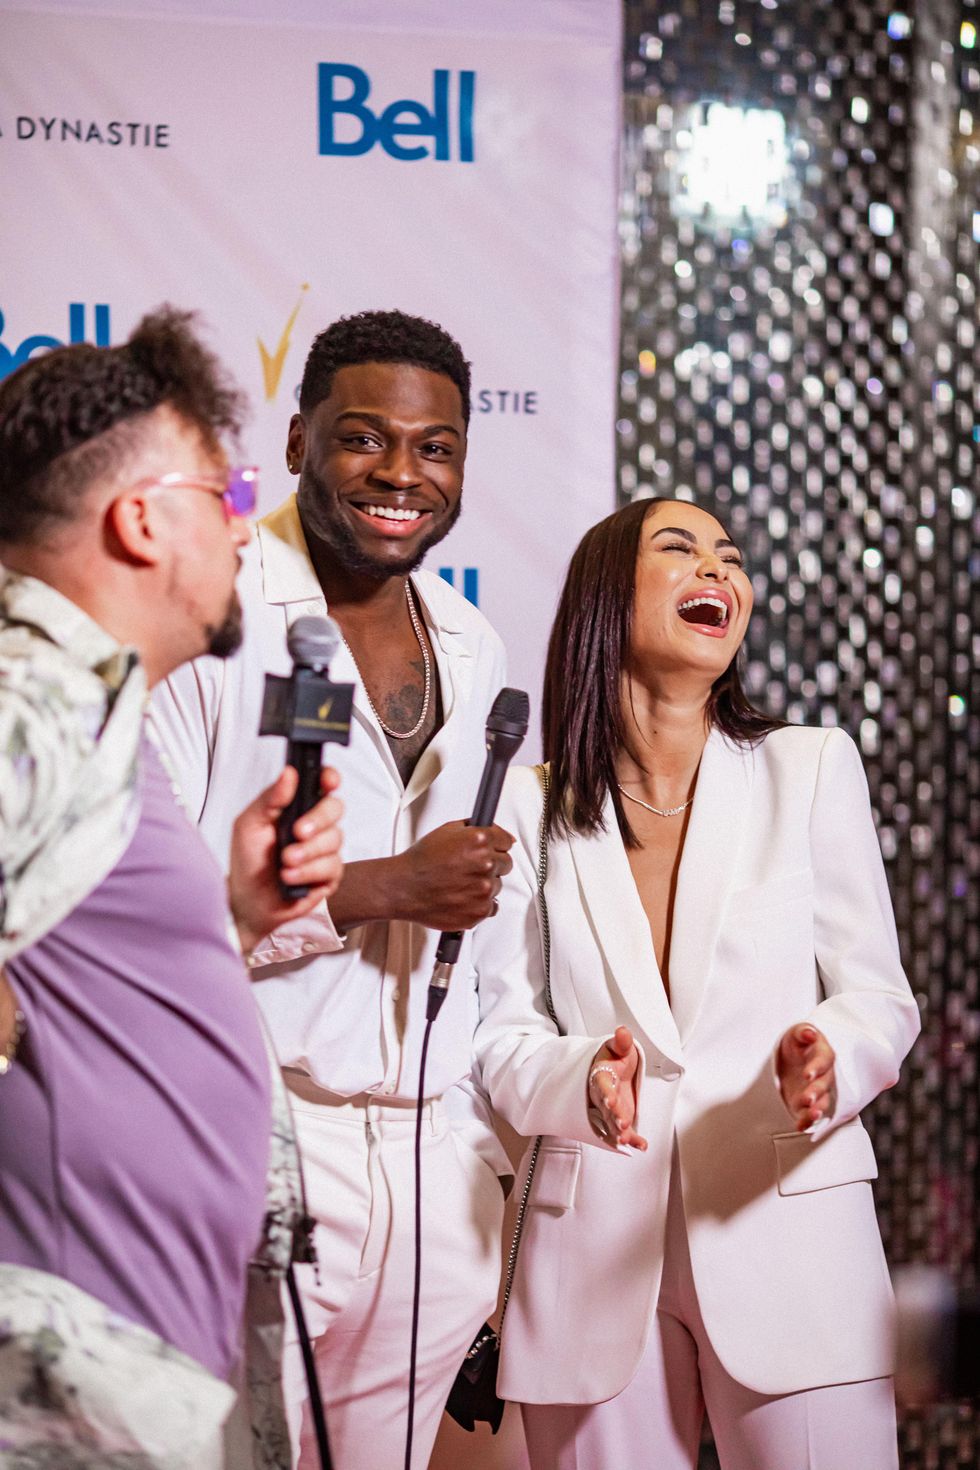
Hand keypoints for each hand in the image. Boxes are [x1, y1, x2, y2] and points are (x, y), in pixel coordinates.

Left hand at [229, 765, 342, 954]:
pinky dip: (308, 872)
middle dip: (317, 820)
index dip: (330, 778)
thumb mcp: (249, 824)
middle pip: (335, 808)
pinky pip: (332, 866)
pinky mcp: (330, 875)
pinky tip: (290, 877)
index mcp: (297, 807)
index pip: (322, 784)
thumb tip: (289, 773)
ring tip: (285, 863)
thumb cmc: (248, 861)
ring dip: (307, 852)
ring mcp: (325, 850)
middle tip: (297, 832)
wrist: (248, 901)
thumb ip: (270, 798)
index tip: (327, 781)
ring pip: (334, 839)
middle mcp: (315, 825)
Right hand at [387, 820, 514, 930]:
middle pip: (506, 863)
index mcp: (479, 841)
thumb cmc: (420, 862)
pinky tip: (463, 897)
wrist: (403, 888)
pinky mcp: (480, 910)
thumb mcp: (446, 830)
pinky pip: (492, 906)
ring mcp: (484, 888)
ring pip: (498, 885)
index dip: (497, 845)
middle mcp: (485, 863)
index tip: (492, 850)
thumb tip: (494, 831)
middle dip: (492, 864)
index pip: (507, 841)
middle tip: (470, 868)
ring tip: (461, 883)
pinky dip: (479, 904)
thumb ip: (474, 828)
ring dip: (484, 884)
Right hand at [587, 1025, 647, 1150]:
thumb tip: (623, 1031)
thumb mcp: (618, 1047)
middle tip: (621, 1124)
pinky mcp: (620, 1117)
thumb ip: (622, 1042)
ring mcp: (611, 1109)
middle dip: (613, 1116)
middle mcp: (603, 1095)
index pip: (602, 1085)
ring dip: (619, 1132)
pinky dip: (632, 1140)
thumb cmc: (613, 1057)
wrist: (610, 1068)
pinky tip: (641, 1145)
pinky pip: (624, 1131)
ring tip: (626, 1140)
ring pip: (612, 1123)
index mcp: (600, 1076)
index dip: (606, 1093)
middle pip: (606, 1108)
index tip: (609, 1100)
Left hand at [777, 1022, 836, 1131]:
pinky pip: (811, 1114)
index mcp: (823, 1055)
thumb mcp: (797, 1033)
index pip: (824, 1061)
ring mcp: (818, 1091)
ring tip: (812, 1114)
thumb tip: (811, 1034)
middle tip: (807, 1098)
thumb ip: (803, 1032)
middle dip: (816, 1091)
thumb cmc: (798, 1043)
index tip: (807, 1074)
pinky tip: (800, 1126)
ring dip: (817, 1109)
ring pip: (822, 1102)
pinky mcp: (809, 1104)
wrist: (793, 1057)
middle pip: (824, 1084)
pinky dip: (807, 1121)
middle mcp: (824, 1075)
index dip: (817, 1068)